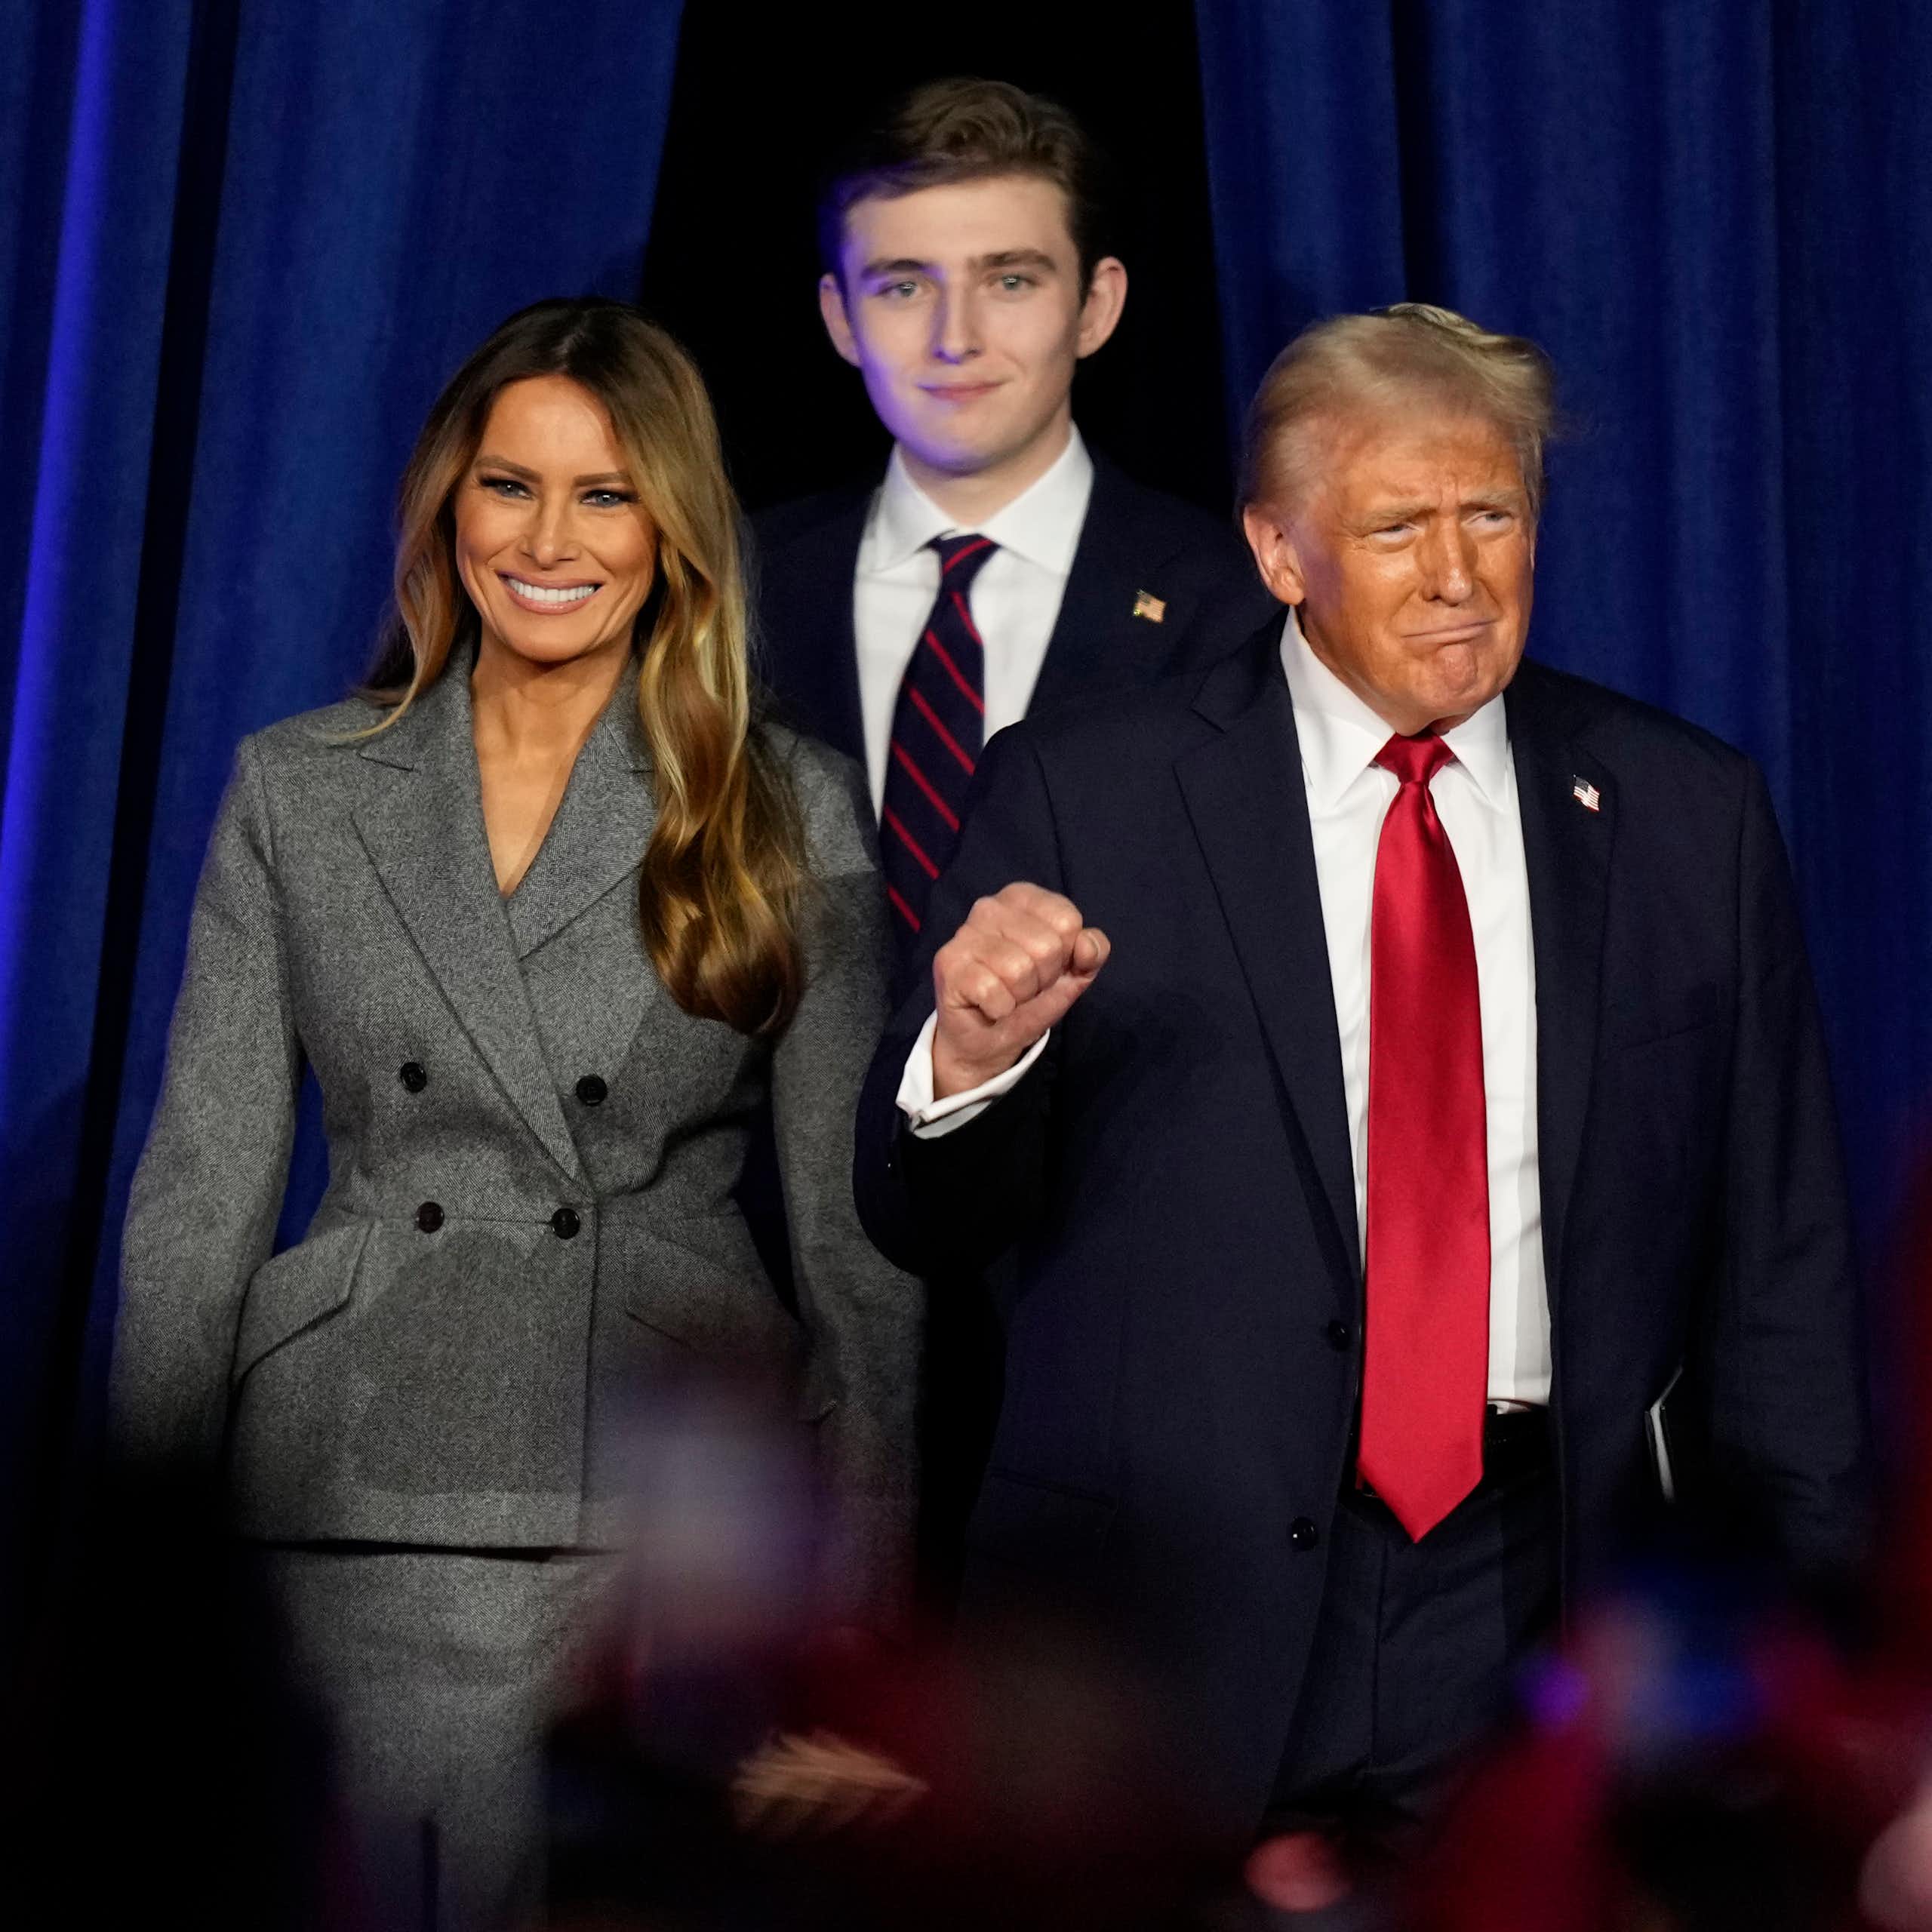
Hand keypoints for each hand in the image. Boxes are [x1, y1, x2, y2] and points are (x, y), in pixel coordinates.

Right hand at [930, 883, 1108, 1098]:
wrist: (986, 1039)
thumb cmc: (1028, 998)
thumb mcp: (1072, 974)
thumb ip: (1092, 953)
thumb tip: (1087, 944)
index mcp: (1022, 898)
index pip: (1067, 920)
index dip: (1066, 955)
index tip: (1046, 967)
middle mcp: (989, 907)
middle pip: (1047, 946)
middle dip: (1043, 979)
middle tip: (1024, 987)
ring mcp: (964, 933)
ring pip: (1019, 970)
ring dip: (1020, 996)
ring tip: (1006, 995)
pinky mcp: (948, 963)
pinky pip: (993, 991)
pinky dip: (1000, 1009)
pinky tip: (989, 1005)